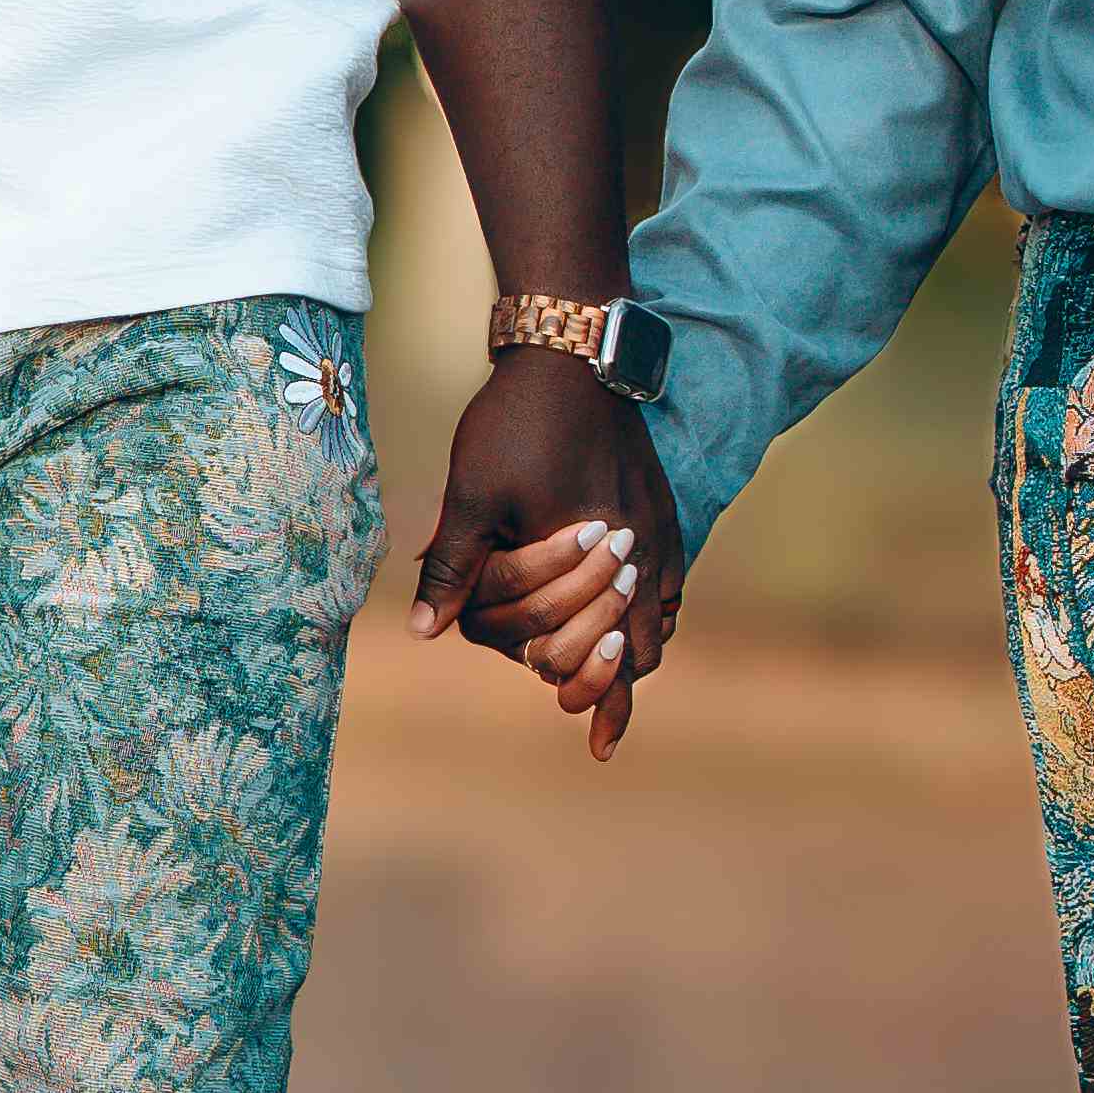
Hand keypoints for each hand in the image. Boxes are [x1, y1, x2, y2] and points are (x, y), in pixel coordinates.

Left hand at [407, 358, 682, 761]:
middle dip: (607, 679)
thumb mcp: (472, 496)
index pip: (609, 655)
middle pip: (639, 648)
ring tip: (606, 675)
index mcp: (599, 559)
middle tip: (584, 708)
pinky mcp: (665, 507)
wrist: (570, 351)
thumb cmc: (515, 424)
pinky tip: (627, 616)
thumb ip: (455, 567)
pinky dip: (651, 610)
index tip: (592, 741)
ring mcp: (662, 530)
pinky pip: (669, 581)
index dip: (597, 701)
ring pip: (660, 618)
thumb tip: (424, 630)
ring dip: (633, 649)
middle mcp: (645, 552)